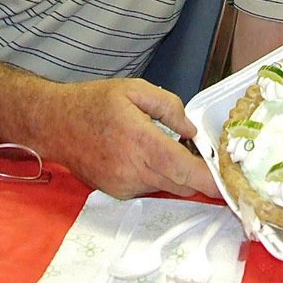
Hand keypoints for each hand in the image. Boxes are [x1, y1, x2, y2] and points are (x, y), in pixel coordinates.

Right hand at [46, 78, 219, 200]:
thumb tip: (191, 132)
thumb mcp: (135, 90)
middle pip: (181, 185)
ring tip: (164, 146)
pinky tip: (145, 155)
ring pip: (166, 187)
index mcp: (142, 144)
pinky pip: (148, 188)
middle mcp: (134, 172)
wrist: (54, 123)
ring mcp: (124, 186)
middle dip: (196, 174)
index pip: (186, 172)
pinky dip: (156, 176)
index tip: (229, 182)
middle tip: (199, 152)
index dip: (211, 181)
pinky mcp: (116, 192)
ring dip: (175, 174)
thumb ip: (169, 107)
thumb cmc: (94, 102)